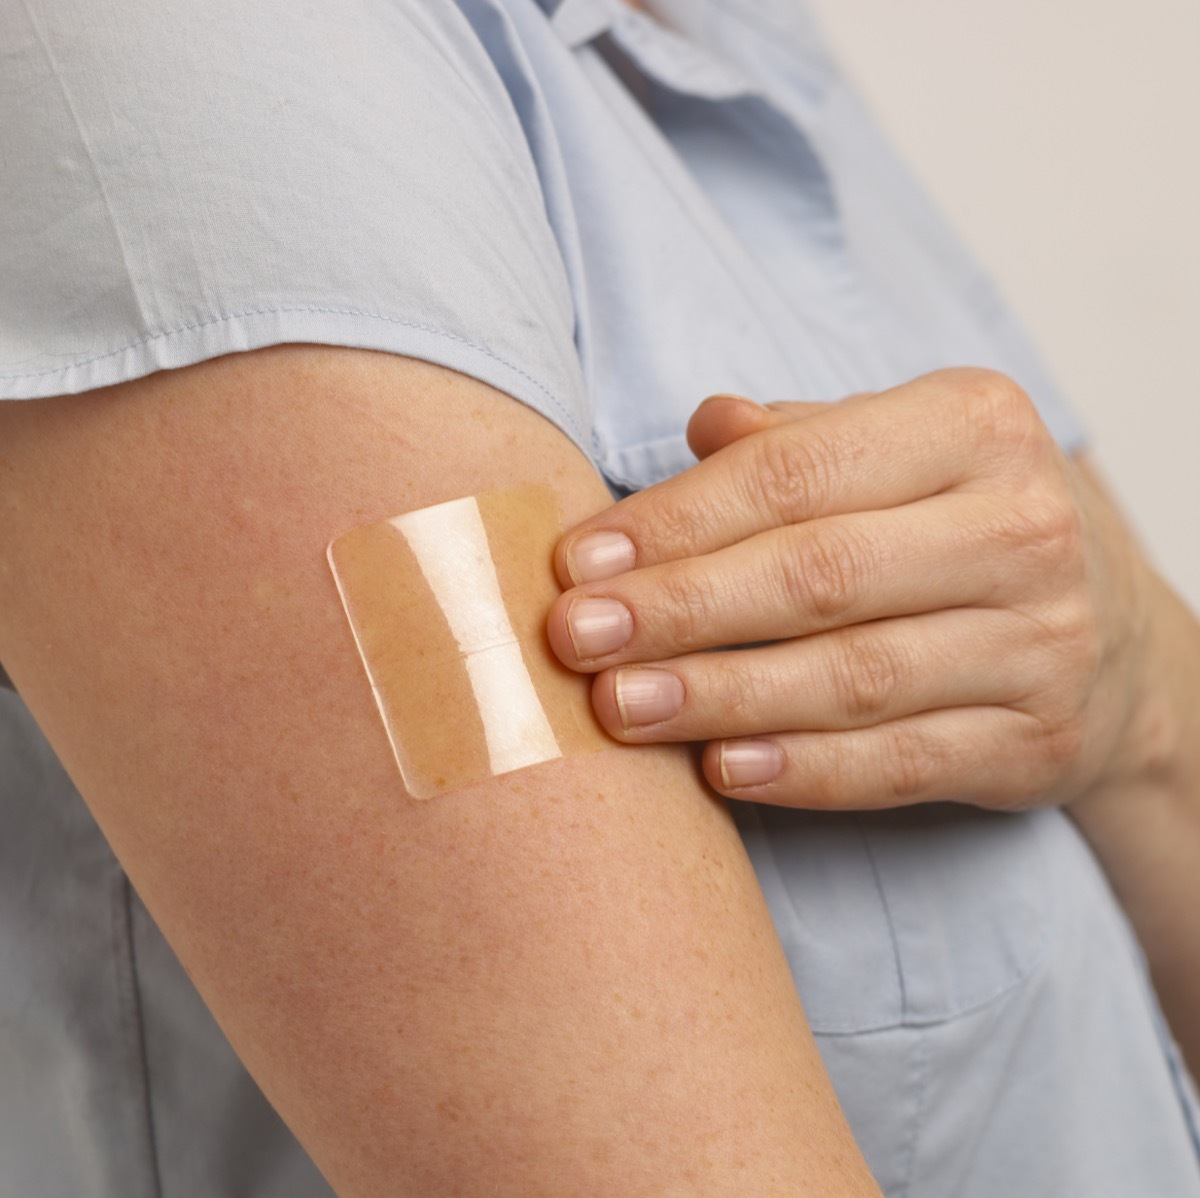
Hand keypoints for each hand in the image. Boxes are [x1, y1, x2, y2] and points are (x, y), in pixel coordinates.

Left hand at [547, 368, 1152, 810]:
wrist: (1108, 633)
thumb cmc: (954, 524)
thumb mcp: (896, 448)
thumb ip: (798, 440)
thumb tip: (703, 427)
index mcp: (972, 426)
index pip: (796, 474)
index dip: (676, 522)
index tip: (579, 563)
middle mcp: (1021, 527)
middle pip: (819, 574)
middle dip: (682, 608)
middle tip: (575, 639)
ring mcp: (1041, 643)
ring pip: (854, 678)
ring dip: (722, 696)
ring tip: (619, 707)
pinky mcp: (1036, 742)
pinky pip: (904, 763)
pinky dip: (807, 773)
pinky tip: (722, 772)